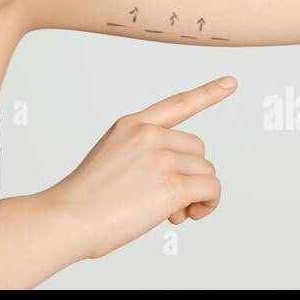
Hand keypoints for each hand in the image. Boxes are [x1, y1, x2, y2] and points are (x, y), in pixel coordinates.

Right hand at [42, 76, 237, 260]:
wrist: (68, 217)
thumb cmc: (84, 200)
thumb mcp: (111, 161)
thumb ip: (144, 159)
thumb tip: (183, 186)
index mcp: (131, 125)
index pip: (178, 103)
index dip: (208, 93)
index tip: (231, 82)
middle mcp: (149, 134)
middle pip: (198, 149)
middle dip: (190, 175)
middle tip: (169, 202)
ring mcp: (161, 157)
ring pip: (206, 172)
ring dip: (197, 194)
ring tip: (171, 212)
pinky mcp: (172, 183)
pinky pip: (211, 190)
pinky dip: (207, 205)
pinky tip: (186, 215)